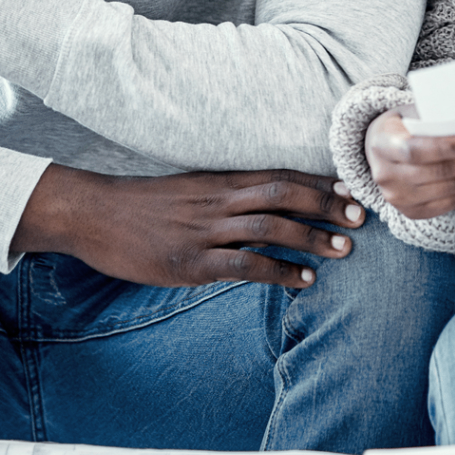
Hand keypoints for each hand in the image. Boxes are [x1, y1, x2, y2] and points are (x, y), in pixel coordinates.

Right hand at [13, 163, 367, 287]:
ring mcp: (205, 230)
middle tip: (360, 217)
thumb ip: (225, 194)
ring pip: (271, 227)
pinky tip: (304, 280)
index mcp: (218, 179)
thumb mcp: (189, 189)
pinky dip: (280, 272)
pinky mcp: (192, 262)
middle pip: (282, 194)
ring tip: (344, 250)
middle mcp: (217, 199)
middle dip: (325, 204)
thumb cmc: (143, 205)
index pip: (278, 175)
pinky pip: (245, 266)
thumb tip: (264, 205)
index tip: (351, 189)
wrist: (94, 214)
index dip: (317, 182)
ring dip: (312, 238)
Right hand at [366, 107, 454, 218]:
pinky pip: (450, 203)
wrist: (378, 148)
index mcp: (383, 144)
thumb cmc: (402, 125)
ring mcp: (398, 198)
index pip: (416, 150)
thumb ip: (435, 117)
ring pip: (450, 190)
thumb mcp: (410, 112)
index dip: (446, 149)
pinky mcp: (412, 212)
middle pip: (439, 173)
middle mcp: (387, 176)